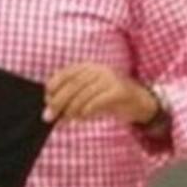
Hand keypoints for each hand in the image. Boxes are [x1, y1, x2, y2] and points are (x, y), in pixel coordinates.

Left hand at [43, 63, 159, 124]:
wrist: (139, 102)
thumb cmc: (109, 98)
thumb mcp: (88, 95)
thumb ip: (71, 99)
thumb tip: (51, 111)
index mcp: (88, 67)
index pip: (66, 73)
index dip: (54, 86)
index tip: (46, 99)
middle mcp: (98, 69)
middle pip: (73, 84)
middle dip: (59, 101)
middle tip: (49, 115)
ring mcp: (110, 78)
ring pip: (85, 92)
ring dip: (72, 108)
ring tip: (66, 118)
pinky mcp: (120, 90)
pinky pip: (99, 99)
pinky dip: (88, 109)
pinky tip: (82, 117)